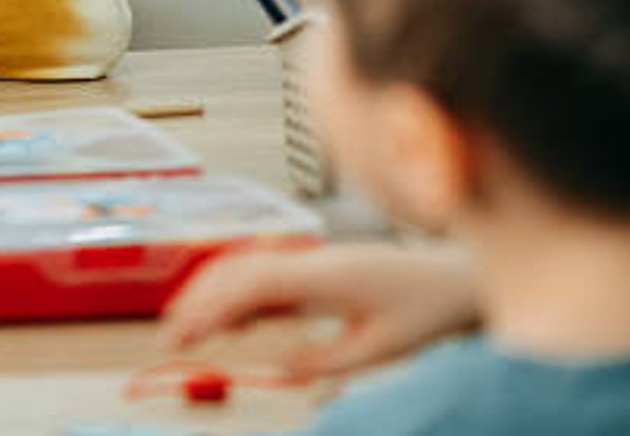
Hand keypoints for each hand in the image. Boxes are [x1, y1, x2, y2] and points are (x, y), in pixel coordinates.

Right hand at [160, 243, 480, 379]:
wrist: (458, 277)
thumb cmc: (427, 307)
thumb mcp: (380, 348)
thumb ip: (326, 360)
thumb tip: (281, 371)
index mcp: (323, 274)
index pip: (248, 284)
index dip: (210, 308)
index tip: (184, 334)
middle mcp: (309, 258)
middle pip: (234, 269)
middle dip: (196, 300)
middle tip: (171, 337)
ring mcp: (309, 257)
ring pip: (242, 265)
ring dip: (211, 293)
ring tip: (187, 327)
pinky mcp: (314, 264)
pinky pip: (262, 271)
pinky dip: (236, 292)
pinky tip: (232, 319)